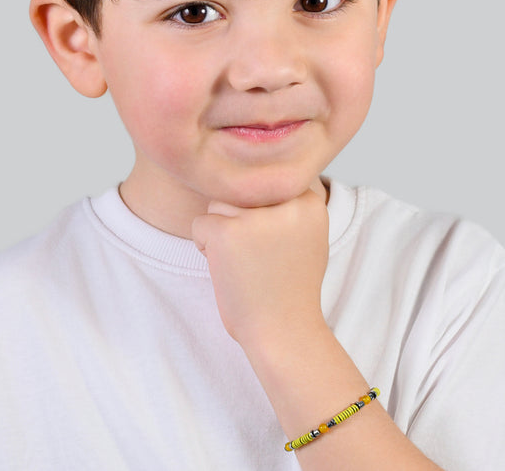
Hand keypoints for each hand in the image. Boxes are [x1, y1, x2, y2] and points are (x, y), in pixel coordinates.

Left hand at [192, 189, 328, 346]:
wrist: (284, 331)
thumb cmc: (290, 287)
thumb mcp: (308, 237)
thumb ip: (290, 206)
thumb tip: (258, 179)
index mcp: (309, 201)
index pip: (265, 183)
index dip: (260, 212)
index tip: (270, 243)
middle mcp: (286, 202)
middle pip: (240, 191)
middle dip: (238, 218)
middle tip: (255, 256)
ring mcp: (255, 216)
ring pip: (218, 204)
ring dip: (221, 230)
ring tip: (242, 261)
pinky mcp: (226, 232)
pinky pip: (200, 225)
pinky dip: (204, 247)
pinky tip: (226, 269)